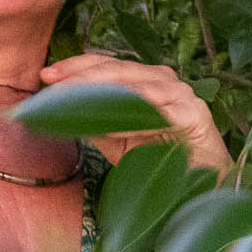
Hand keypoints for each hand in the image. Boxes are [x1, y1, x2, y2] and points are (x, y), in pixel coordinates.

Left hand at [40, 53, 231, 171]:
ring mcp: (181, 95)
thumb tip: (60, 112)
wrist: (204, 185)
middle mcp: (163, 81)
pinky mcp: (194, 114)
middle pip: (119, 69)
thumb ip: (95, 124)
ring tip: (73, 97)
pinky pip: (158, 110)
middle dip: (82, 74)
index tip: (47, 75)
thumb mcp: (118, 142)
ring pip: (136, 85)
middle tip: (53, 81)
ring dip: (102, 89)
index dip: (77, 67)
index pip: (108, 66)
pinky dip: (134, 115)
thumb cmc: (162, 161)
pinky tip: (110, 122)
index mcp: (146, 81)